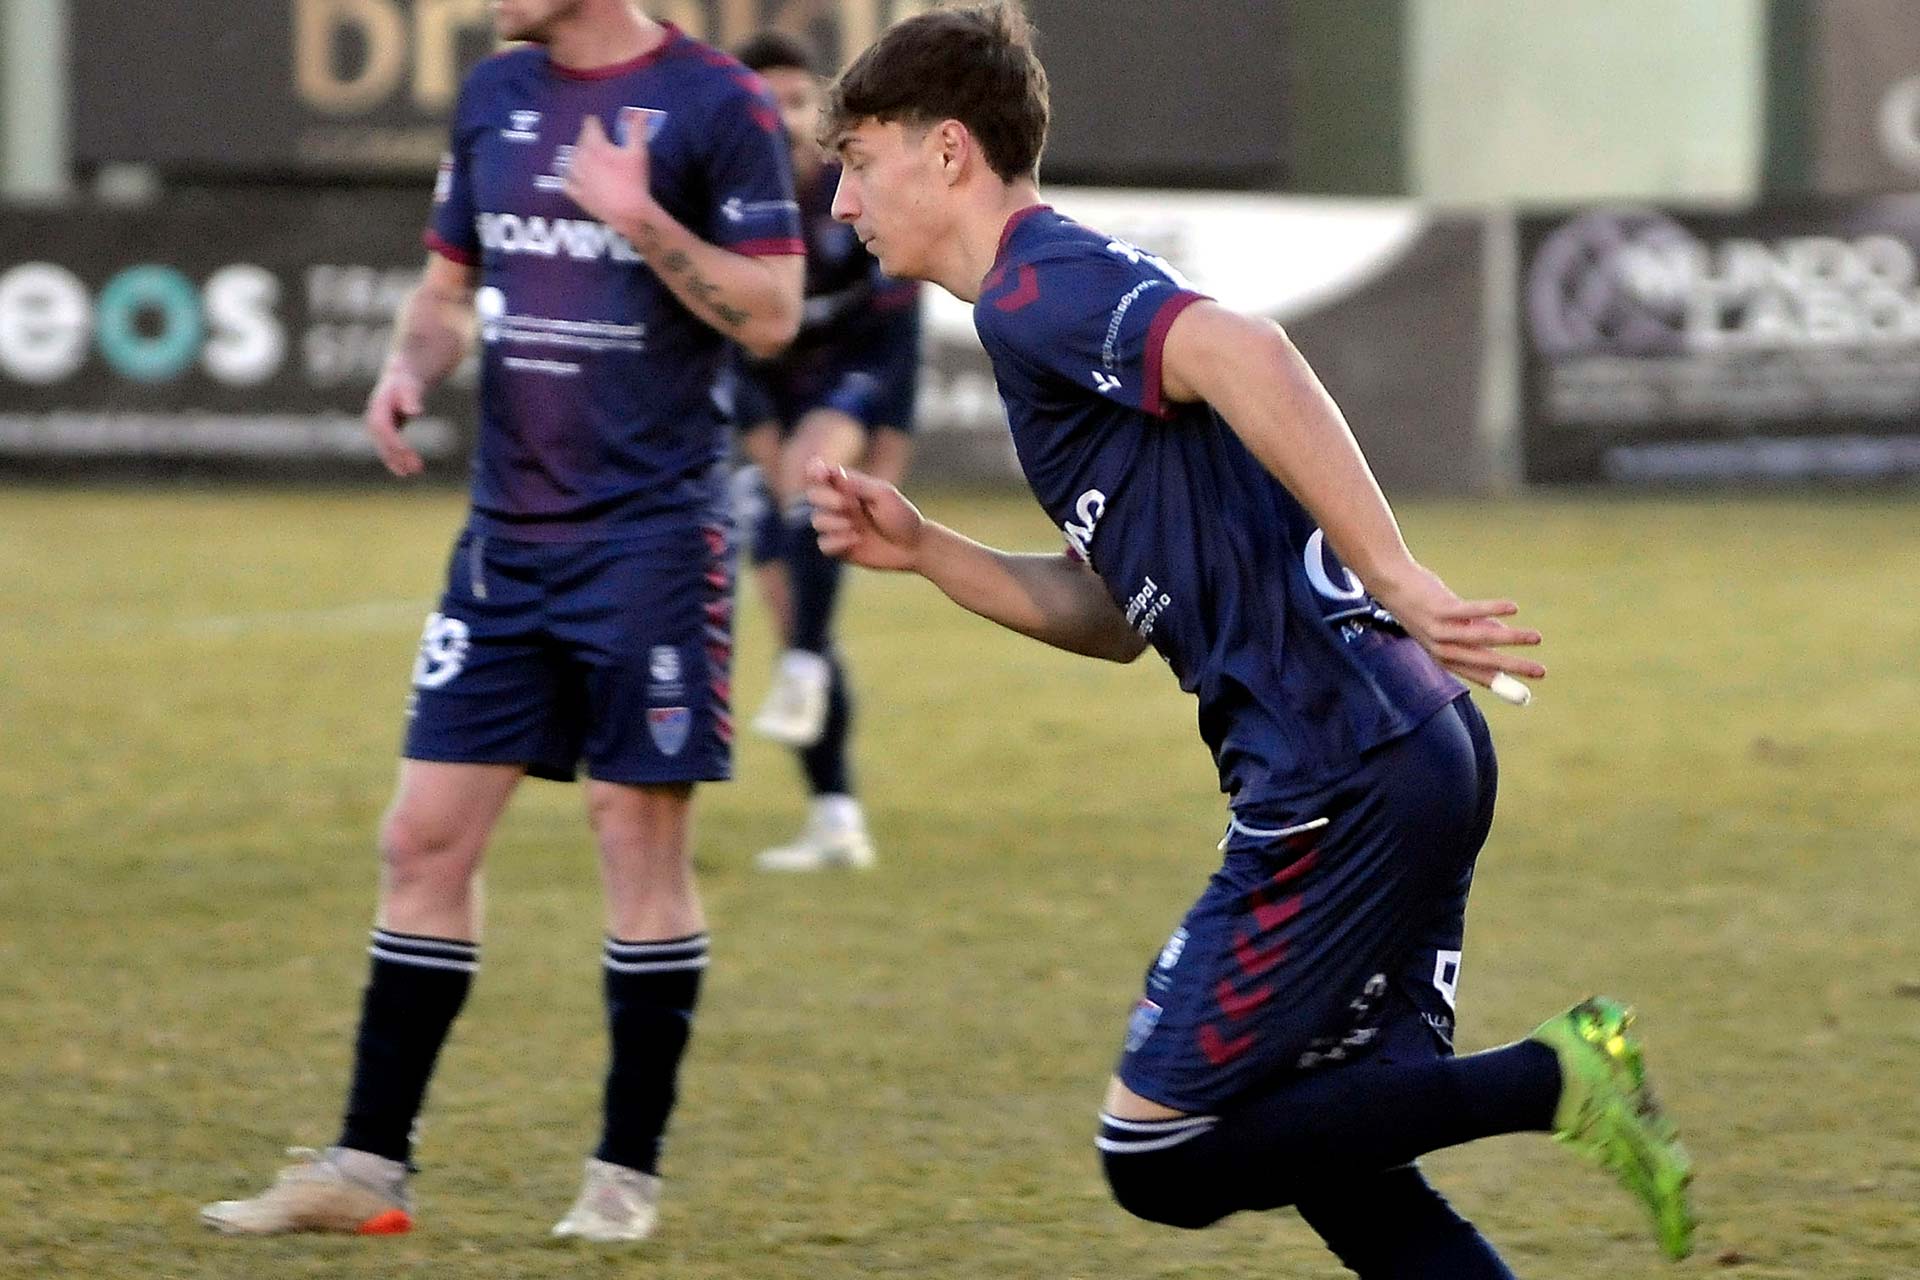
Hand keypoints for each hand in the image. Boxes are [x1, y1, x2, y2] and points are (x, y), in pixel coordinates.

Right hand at [364, 362, 426, 477]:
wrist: (400, 379)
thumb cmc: (406, 383)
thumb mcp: (410, 387)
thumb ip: (412, 399)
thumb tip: (415, 411)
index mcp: (378, 410)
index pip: (384, 429)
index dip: (394, 442)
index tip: (407, 453)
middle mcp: (373, 421)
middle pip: (384, 443)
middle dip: (398, 457)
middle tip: (415, 469)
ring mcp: (376, 430)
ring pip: (385, 450)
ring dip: (398, 463)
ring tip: (413, 473)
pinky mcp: (384, 435)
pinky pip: (388, 451)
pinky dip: (397, 461)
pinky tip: (408, 470)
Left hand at [563, 112, 656, 234]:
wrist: (629, 213)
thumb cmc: (635, 181)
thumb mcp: (639, 152)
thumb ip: (637, 130)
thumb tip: (642, 112)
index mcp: (597, 147)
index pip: (590, 126)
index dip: (593, 121)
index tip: (595, 120)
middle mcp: (583, 160)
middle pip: (579, 142)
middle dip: (585, 137)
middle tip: (591, 136)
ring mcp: (578, 178)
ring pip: (571, 161)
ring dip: (576, 155)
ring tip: (581, 153)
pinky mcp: (578, 195)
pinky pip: (566, 183)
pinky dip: (567, 178)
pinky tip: (570, 176)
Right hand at [804, 458, 925, 571]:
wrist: (914, 547)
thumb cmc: (902, 516)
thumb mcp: (885, 495)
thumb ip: (859, 484)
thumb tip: (835, 474)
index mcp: (849, 487)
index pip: (823, 475)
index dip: (815, 471)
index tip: (821, 473)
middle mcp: (840, 505)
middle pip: (814, 495)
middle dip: (826, 498)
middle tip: (846, 504)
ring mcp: (838, 527)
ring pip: (817, 520)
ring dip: (833, 522)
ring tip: (855, 528)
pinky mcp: (840, 548)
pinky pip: (823, 544)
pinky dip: (836, 542)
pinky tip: (856, 540)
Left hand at [1369, 563, 1545, 690]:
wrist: (1391, 583)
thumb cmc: (1424, 604)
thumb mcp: (1449, 623)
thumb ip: (1475, 630)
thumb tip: (1504, 636)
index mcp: (1443, 657)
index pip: (1476, 675)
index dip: (1502, 682)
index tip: (1526, 692)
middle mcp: (1441, 648)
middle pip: (1483, 662)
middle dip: (1514, 667)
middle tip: (1541, 671)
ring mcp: (1439, 630)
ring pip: (1481, 638)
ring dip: (1512, 638)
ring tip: (1536, 637)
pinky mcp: (1439, 609)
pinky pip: (1471, 611)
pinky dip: (1493, 609)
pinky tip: (1514, 608)